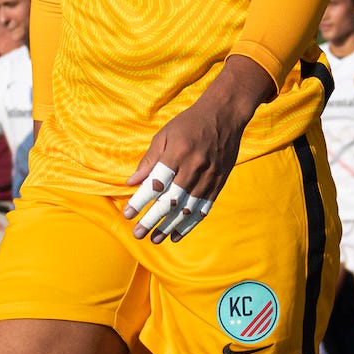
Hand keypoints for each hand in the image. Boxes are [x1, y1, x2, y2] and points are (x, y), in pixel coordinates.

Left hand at [123, 57, 267, 244]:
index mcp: (178, 152)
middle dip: (152, 219)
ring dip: (170, 226)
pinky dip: (190, 224)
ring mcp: (210, 176)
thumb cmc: (189, 123)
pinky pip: (203, 208)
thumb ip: (149, 160)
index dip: (141, 200)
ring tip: (155, 239)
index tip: (127, 214)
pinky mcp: (219, 182)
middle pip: (171, 200)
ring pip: (188, 208)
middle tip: (138, 233)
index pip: (157, 182)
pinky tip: (177, 235)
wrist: (225, 114)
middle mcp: (195, 166)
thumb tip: (132, 182)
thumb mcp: (165, 135)